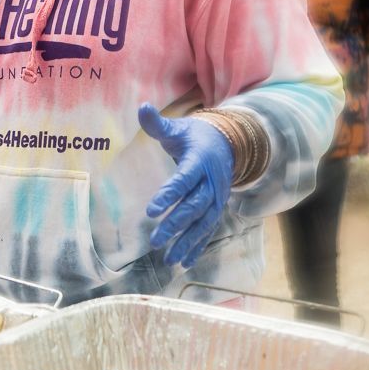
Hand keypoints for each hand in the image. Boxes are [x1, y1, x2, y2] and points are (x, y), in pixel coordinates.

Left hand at [139, 102, 233, 267]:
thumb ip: (157, 124)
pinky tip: (184, 262)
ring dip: (186, 241)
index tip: (151, 210)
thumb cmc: (194, 136)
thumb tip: (141, 107)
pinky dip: (198, 246)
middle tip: (155, 239)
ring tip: (169, 259)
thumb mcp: (177, 128)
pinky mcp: (217, 208)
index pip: (183, 180)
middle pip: (193, 206)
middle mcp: (211, 182)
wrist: (226, 143)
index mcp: (199, 161)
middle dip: (175, 224)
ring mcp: (217, 197)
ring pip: (202, 223)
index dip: (168, 195)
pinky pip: (208, 229)